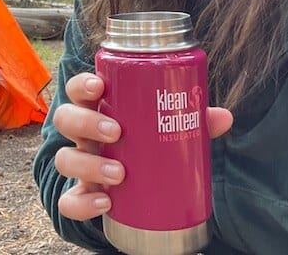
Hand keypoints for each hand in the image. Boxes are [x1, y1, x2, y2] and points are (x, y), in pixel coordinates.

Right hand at [53, 72, 232, 221]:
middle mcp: (83, 135)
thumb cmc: (148, 144)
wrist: (139, 187)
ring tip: (119, 174)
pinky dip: (81, 203)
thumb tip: (224, 116)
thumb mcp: (166, 129)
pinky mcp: (81, 194)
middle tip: (116, 132)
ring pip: (64, 158)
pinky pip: (68, 201)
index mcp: (98, 109)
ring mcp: (80, 164)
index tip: (101, 86)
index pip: (79, 89)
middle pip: (65, 118)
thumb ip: (191, 120)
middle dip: (86, 122)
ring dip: (88, 164)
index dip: (83, 84)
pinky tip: (105, 203)